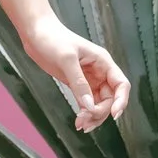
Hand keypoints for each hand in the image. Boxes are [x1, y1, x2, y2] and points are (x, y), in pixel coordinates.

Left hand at [22, 16, 130, 132]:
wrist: (35, 32)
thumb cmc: (52, 38)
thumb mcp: (66, 59)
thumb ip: (79, 83)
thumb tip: (89, 106)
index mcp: (103, 62)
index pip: (121, 84)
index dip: (121, 101)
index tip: (114, 115)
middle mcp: (99, 72)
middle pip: (110, 98)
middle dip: (101, 112)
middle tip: (85, 121)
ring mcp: (88, 79)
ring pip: (99, 103)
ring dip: (93, 116)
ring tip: (80, 124)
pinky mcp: (77, 84)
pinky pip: (87, 102)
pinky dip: (85, 112)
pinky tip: (79, 121)